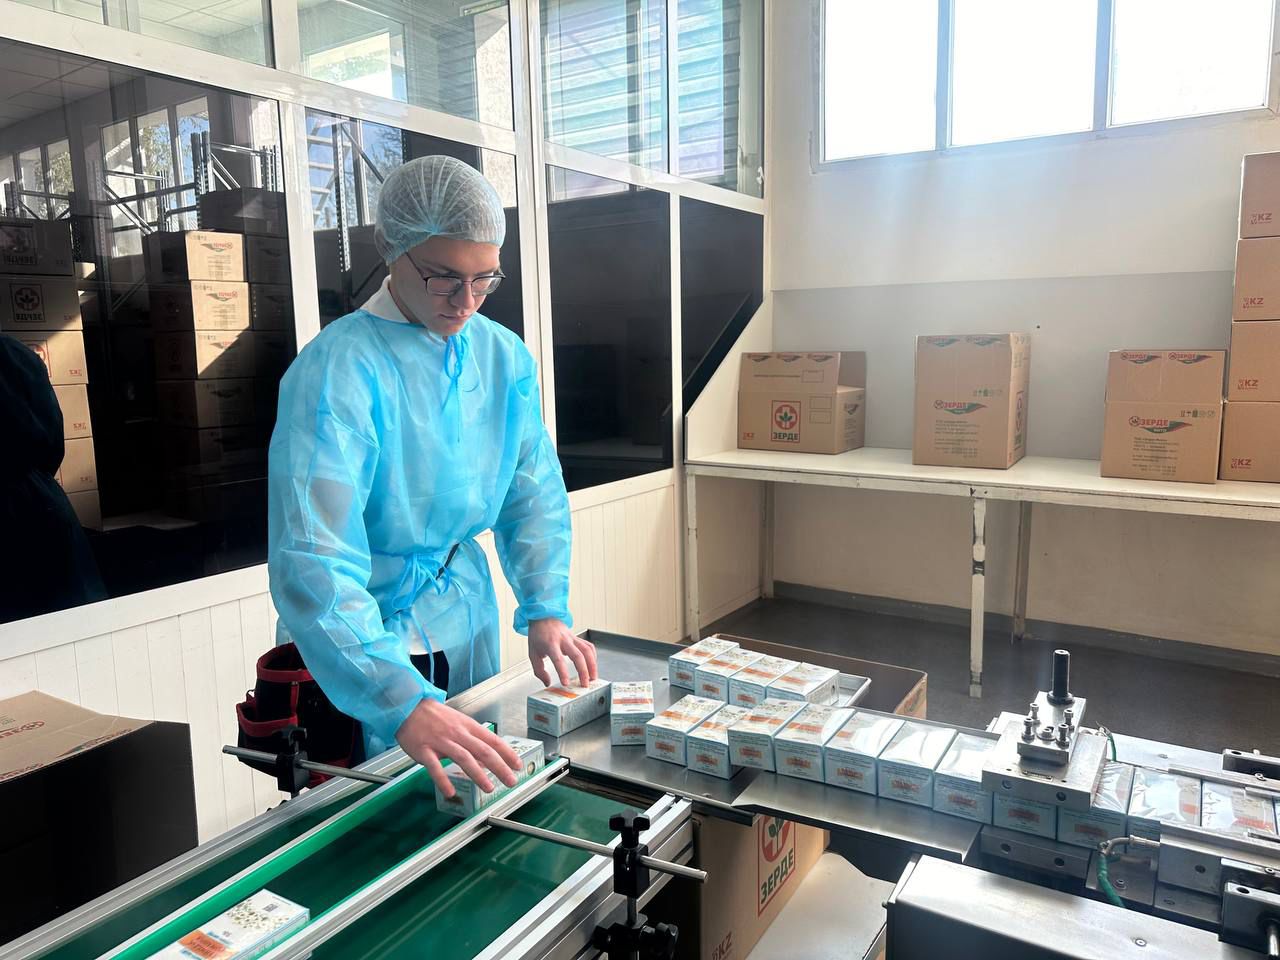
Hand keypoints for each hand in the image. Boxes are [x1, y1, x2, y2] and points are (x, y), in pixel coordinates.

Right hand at [395, 697, 521, 797]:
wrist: (408, 706)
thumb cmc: (434, 716)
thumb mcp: (458, 722)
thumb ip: (472, 738)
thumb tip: (488, 756)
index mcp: (468, 726)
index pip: (493, 740)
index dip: (507, 754)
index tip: (518, 765)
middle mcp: (457, 733)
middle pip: (483, 751)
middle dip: (500, 767)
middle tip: (511, 781)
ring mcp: (440, 741)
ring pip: (464, 758)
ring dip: (478, 774)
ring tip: (489, 787)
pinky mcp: (424, 750)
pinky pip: (434, 767)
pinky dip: (442, 780)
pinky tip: (450, 792)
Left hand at [528, 618, 597, 687]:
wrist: (542, 616)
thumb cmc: (538, 634)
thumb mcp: (532, 654)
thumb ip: (539, 671)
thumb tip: (547, 683)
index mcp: (550, 644)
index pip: (558, 659)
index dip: (563, 672)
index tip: (566, 683)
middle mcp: (563, 640)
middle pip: (578, 656)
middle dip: (583, 671)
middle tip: (584, 684)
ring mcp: (572, 637)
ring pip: (587, 650)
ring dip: (592, 665)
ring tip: (593, 677)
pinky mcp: (577, 637)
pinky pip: (588, 646)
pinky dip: (593, 656)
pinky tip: (592, 665)